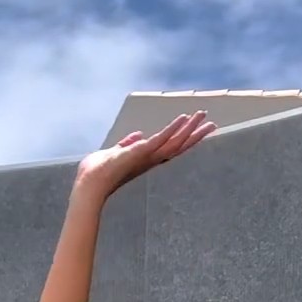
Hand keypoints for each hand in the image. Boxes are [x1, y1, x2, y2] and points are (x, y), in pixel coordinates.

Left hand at [77, 111, 217, 199]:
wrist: (89, 185)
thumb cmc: (97, 173)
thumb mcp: (114, 153)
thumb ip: (126, 145)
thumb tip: (136, 134)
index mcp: (145, 160)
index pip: (169, 147)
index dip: (183, 139)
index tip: (197, 130)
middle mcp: (150, 160)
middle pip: (178, 146)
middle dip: (195, 134)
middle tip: (213, 124)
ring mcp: (147, 158)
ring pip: (174, 142)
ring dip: (189, 128)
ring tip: (204, 116)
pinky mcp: (140, 153)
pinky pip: (160, 139)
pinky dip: (172, 129)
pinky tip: (183, 119)